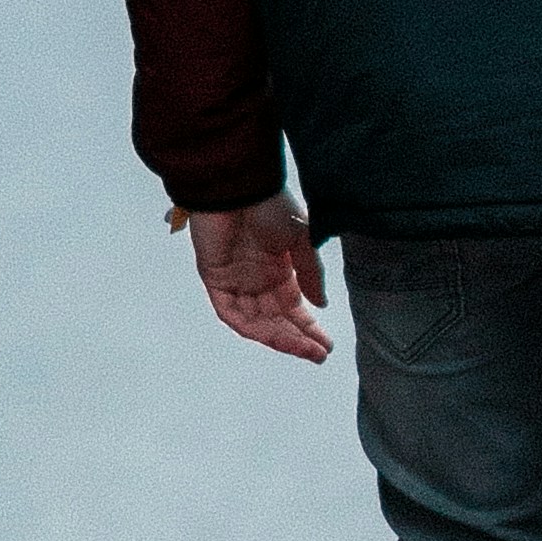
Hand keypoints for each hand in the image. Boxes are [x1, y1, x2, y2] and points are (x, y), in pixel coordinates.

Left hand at [188, 190, 330, 362]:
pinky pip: (231, 312)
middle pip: (276, 320)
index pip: (294, 307)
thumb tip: (321, 303)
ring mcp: (236, 281)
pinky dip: (249, 326)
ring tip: (302, 350)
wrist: (237, 186)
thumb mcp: (301, 238)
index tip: (326, 345)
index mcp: (278, 269)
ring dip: (278, 338)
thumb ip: (311, 272)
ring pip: (256, 321)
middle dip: (297, 339)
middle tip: (318, 354)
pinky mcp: (214, 280)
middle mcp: (257, 279)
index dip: (309, 327)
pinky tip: (271, 336)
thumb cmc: (269, 204)